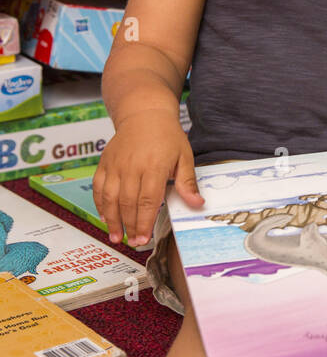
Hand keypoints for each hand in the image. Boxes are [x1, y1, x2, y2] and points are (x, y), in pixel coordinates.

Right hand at [92, 110, 204, 246]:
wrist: (144, 114)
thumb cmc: (167, 137)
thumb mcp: (184, 157)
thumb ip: (187, 183)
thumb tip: (197, 204)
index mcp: (153, 166)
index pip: (147, 200)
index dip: (144, 222)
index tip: (144, 238)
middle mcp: (131, 166)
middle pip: (127, 202)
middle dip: (129, 225)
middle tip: (133, 242)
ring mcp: (116, 164)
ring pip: (110, 197)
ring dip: (112, 219)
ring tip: (116, 236)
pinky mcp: (105, 162)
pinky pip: (98, 186)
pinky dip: (99, 203)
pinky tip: (105, 217)